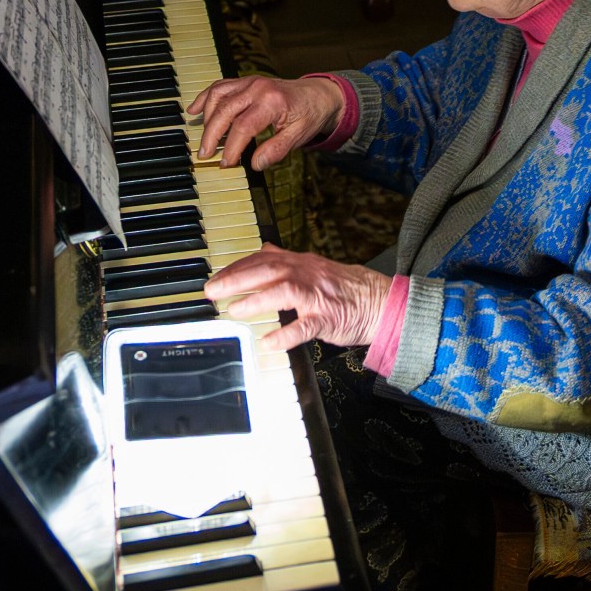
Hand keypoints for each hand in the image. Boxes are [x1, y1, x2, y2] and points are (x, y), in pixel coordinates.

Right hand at [186, 74, 343, 170]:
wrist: (317, 95)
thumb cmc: (307, 115)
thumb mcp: (299, 136)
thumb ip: (276, 150)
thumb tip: (255, 164)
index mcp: (272, 102)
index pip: (243, 126)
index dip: (231, 147)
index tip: (226, 163)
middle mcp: (257, 88)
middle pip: (225, 111)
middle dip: (211, 135)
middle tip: (205, 155)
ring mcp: (249, 82)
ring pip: (218, 96)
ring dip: (207, 118)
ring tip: (204, 140)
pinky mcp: (244, 81)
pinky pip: (219, 86)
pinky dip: (204, 98)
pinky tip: (194, 111)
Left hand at [205, 244, 390, 351]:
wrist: (377, 301)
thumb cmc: (343, 287)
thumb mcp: (313, 267)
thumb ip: (288, 260)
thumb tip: (264, 249)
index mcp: (300, 263)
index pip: (262, 260)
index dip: (236, 268)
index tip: (215, 278)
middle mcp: (306, 275)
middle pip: (268, 271)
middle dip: (237, 279)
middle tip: (213, 291)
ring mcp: (317, 297)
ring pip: (284, 292)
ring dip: (257, 300)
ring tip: (235, 310)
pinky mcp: (327, 319)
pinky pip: (305, 326)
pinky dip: (285, 334)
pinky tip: (269, 341)